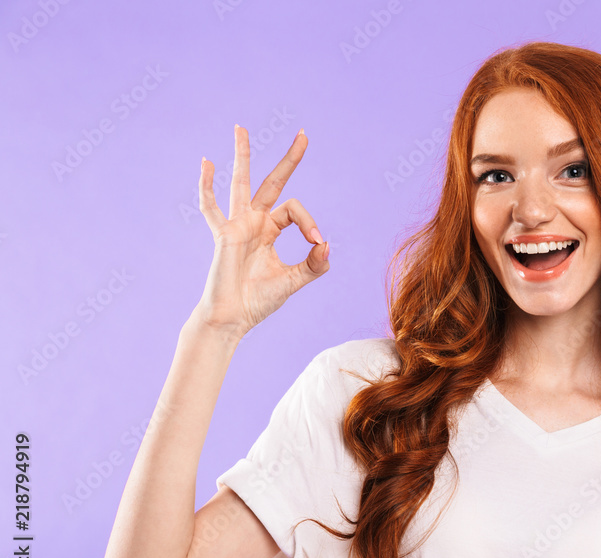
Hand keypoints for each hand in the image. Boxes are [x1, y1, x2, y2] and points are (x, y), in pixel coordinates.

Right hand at [192, 124, 328, 338]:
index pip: (295, 210)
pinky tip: (206, 163)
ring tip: (241, 128)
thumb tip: (325, 243)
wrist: (233, 318)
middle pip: (272, 182)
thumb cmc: (258, 300)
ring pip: (241, 183)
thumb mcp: (293, 281)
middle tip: (303, 134)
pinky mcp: (223, 235)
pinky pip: (211, 208)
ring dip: (242, 155)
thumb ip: (313, 265)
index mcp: (270, 230)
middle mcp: (254, 221)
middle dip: (289, 160)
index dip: (309, 222)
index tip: (316, 242)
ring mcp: (237, 225)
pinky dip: (207, 186)